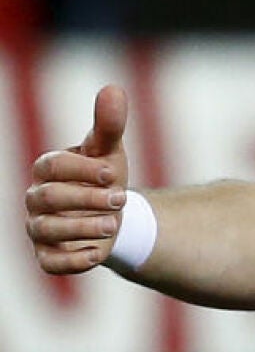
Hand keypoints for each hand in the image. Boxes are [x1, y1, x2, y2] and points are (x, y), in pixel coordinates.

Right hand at [24, 86, 130, 273]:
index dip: (81, 169)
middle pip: (49, 198)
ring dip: (83, 227)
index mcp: (47, 170)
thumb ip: (109, 124)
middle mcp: (36, 198)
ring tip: (114, 224)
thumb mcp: (109, 150)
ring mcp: (38, 228)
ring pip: (47, 230)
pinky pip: (50, 263)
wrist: (112, 214)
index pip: (51, 166)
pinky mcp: (48, 256)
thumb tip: (112, 88)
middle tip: (120, 199)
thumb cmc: (104, 177)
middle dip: (86, 199)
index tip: (113, 173)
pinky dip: (73, 261)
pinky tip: (96, 254)